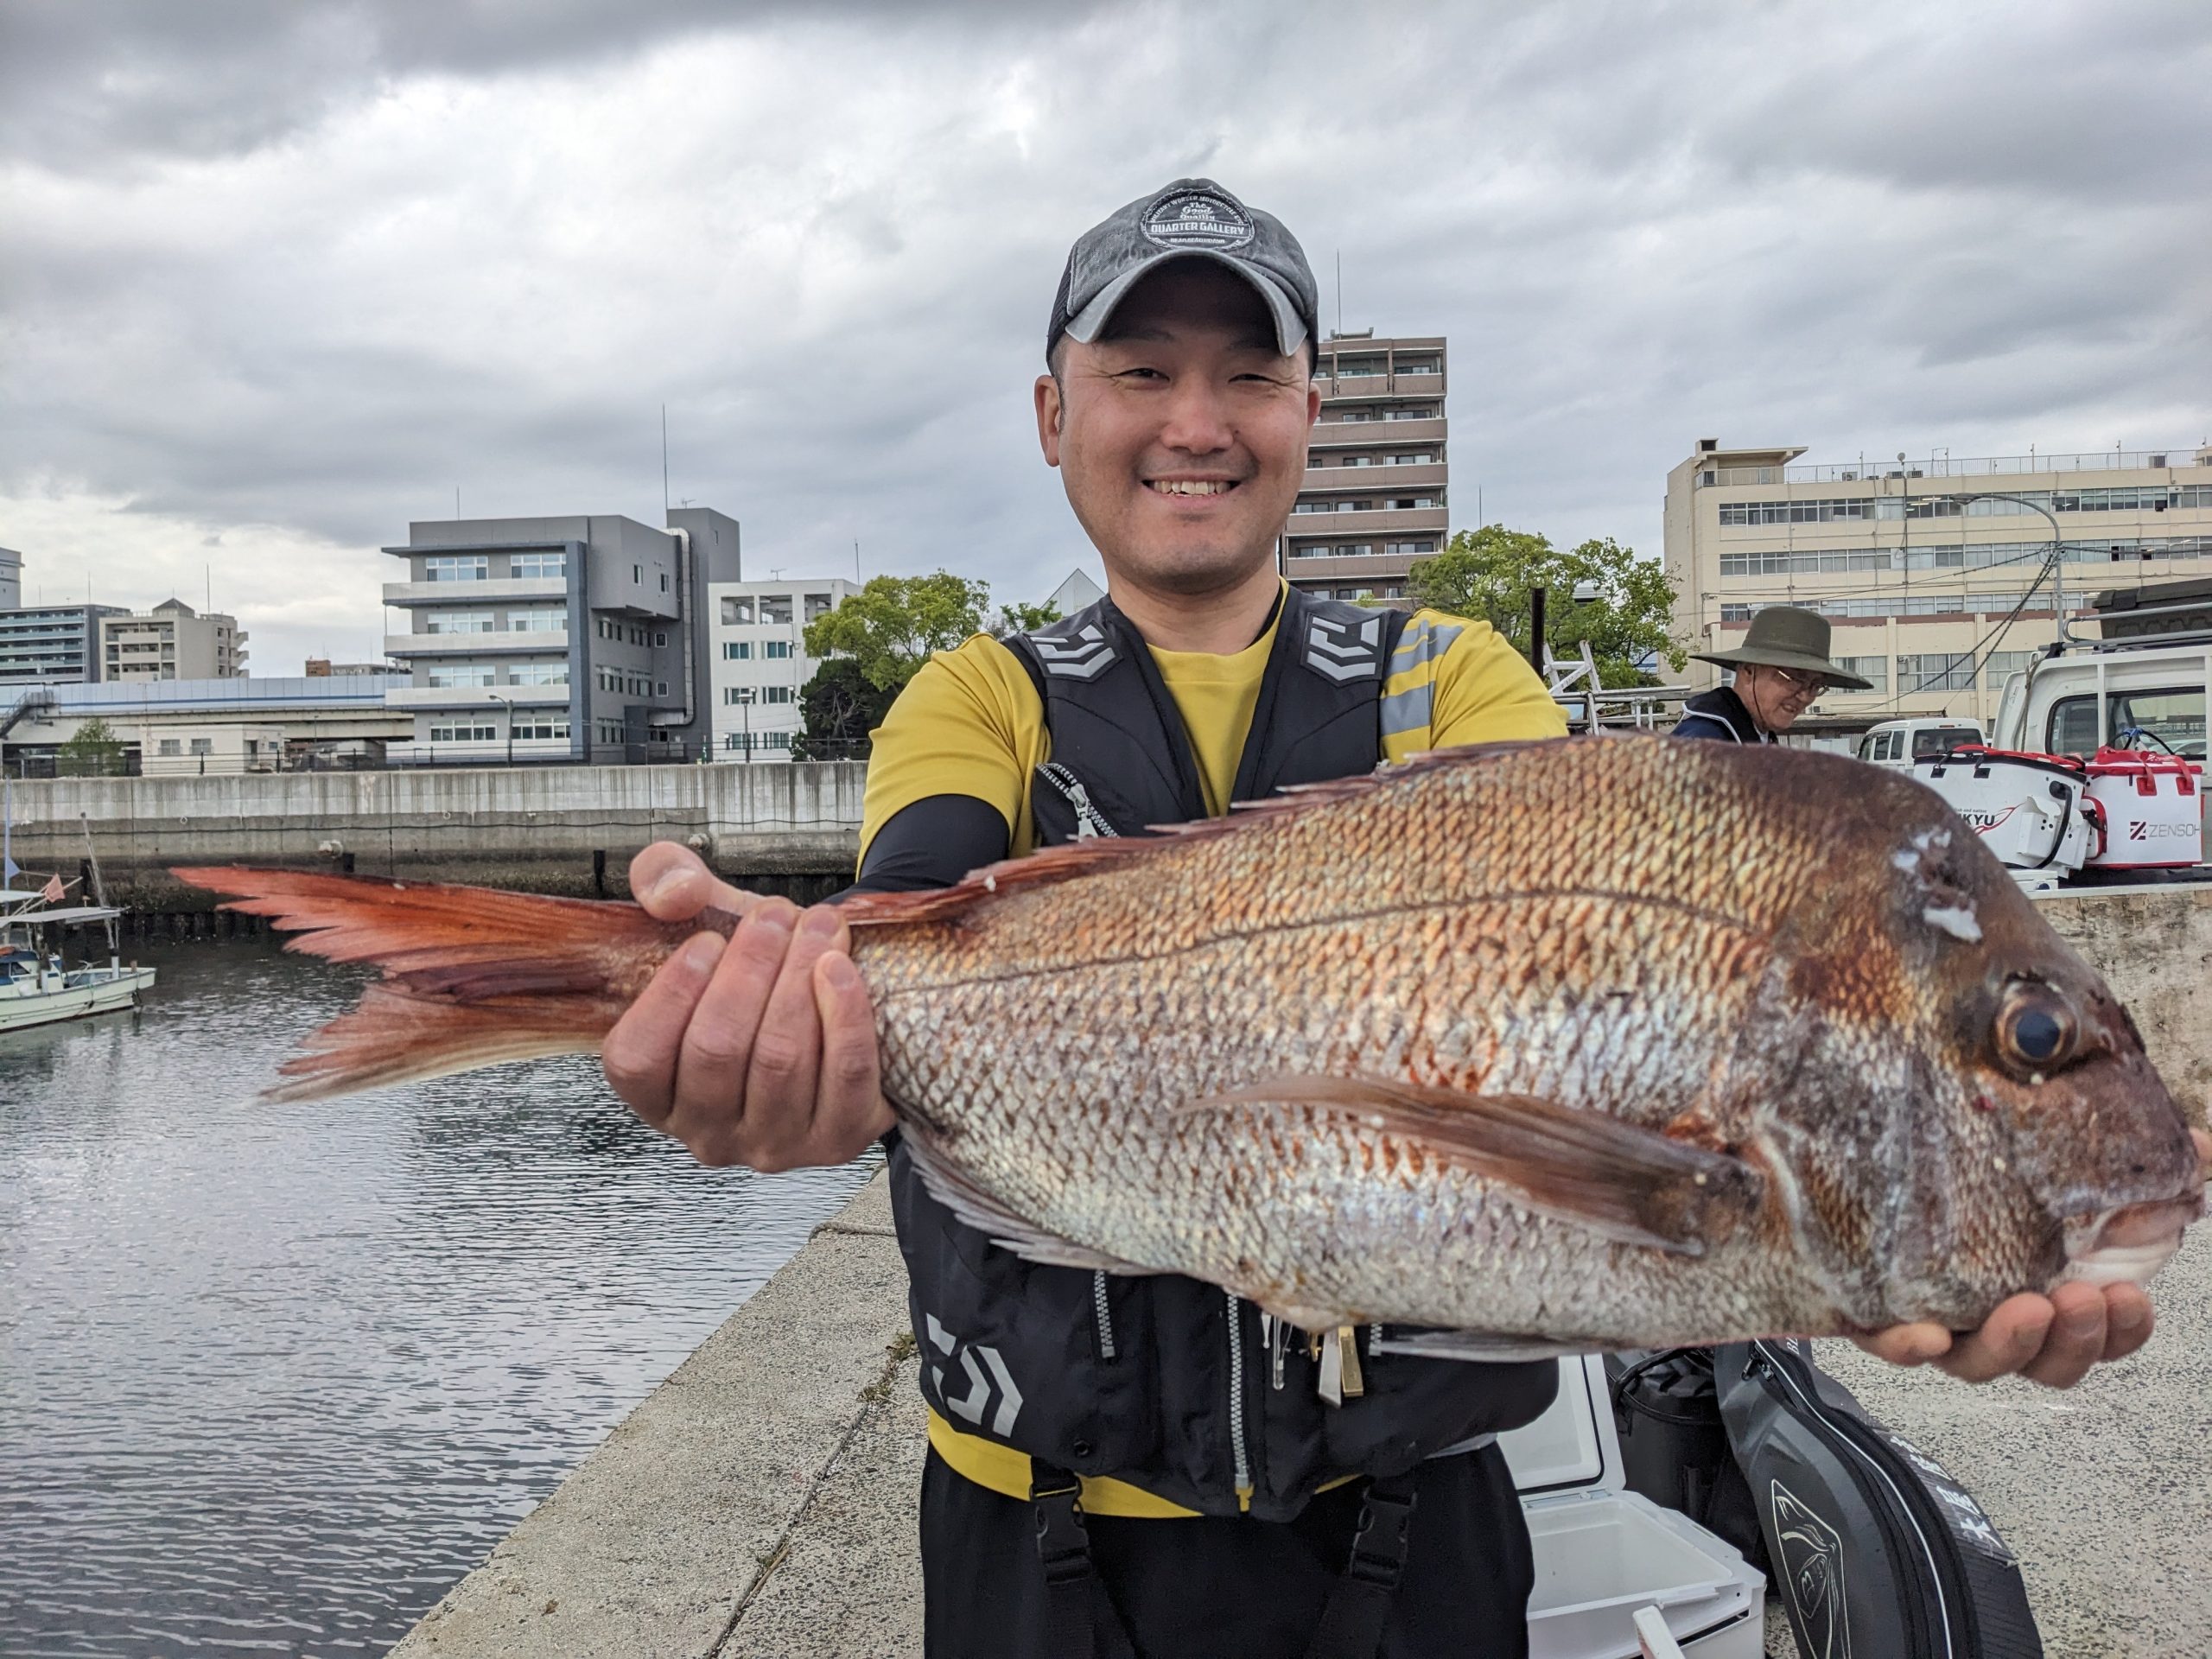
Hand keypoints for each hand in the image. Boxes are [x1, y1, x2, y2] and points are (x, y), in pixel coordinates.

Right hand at [601, 842, 893, 1170]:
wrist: (839, 1000)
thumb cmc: (761, 973)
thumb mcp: (708, 922)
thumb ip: (668, 884)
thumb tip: (676, 890)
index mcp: (657, 1095)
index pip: (638, 1059)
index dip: (671, 993)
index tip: (708, 939)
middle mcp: (708, 1134)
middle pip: (716, 1050)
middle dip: (750, 969)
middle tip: (776, 914)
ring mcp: (774, 1145)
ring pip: (780, 1059)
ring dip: (800, 979)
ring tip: (819, 926)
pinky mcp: (839, 1140)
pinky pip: (844, 1076)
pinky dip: (845, 1014)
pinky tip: (840, 967)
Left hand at [1854, 1127, 2211, 1388]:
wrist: (1877, 1157)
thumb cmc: (1979, 1177)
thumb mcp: (2062, 1163)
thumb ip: (2134, 1161)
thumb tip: (2202, 1148)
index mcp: (2049, 1294)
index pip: (2101, 1337)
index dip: (2121, 1332)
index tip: (2130, 1298)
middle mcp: (1996, 1317)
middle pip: (2046, 1362)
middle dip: (2074, 1340)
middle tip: (2079, 1298)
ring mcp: (1939, 1321)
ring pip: (1976, 1361)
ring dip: (2009, 1344)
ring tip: (2026, 1309)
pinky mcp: (1876, 1312)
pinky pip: (1886, 1343)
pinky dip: (1906, 1346)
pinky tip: (1923, 1334)